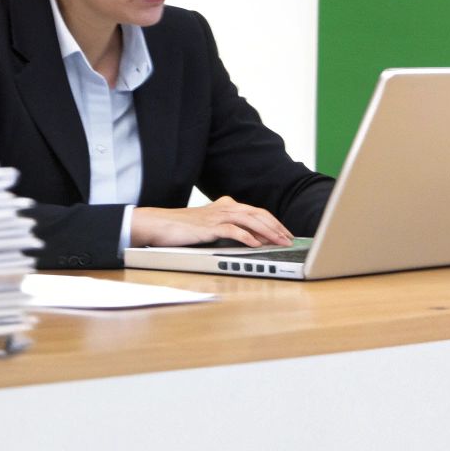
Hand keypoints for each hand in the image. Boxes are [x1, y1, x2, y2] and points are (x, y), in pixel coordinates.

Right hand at [130, 197, 294, 248]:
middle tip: (290, 239)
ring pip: (250, 220)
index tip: (286, 233)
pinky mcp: (209, 227)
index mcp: (227, 205)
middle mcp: (225, 207)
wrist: (159, 224)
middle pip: (258, 214)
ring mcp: (217, 216)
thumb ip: (229, 227)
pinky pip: (233, 230)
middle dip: (277, 227)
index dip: (274, 222)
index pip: (257, 211)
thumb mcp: (210, 224)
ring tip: (279, 242)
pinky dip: (247, 237)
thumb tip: (252, 238)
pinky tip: (256, 245)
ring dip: (268, 232)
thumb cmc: (183, 227)